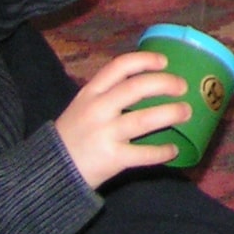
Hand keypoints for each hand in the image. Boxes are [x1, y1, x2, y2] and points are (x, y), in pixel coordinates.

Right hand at [53, 51, 190, 188]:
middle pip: (136, 88)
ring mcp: (104, 134)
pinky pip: (143, 153)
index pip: (119, 67)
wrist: (47, 173)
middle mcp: (97, 110)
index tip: (165, 61)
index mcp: (90, 94)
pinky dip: (162, 151)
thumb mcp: (82, 108)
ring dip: (170, 113)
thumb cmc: (72, 137)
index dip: (144, 60)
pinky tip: (173, 149)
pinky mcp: (111, 159)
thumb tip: (149, 84)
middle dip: (164, 83)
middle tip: (183, 86)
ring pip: (144, 119)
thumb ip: (107, 96)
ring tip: (186, 111)